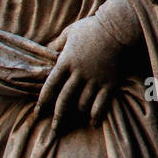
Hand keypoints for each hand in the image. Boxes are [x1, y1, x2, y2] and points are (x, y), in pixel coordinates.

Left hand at [37, 16, 123, 131]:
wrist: (118, 27)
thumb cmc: (92, 28)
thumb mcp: (70, 32)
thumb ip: (57, 43)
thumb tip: (44, 49)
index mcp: (66, 61)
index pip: (50, 86)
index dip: (43, 101)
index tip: (38, 113)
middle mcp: (79, 73)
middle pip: (64, 99)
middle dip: (58, 117)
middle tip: (54, 131)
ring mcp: (95, 79)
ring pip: (82, 103)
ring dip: (77, 114)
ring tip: (75, 122)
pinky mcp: (110, 82)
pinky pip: (102, 103)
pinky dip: (96, 115)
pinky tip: (93, 123)